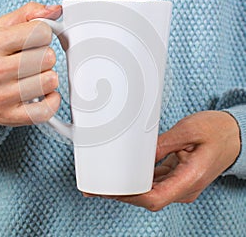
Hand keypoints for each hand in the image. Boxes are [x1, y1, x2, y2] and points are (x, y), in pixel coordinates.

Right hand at [0, 2, 61, 125]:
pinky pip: (45, 110)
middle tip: (32, 60)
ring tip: (33, 76)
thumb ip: (29, 14)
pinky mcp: (9, 116)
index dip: (43, 34)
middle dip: (44, 56)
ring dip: (47, 78)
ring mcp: (0, 97)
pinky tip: (43, 94)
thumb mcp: (0, 28)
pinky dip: (51, 101)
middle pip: (48, 57)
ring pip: (50, 81)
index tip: (35, 40)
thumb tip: (56, 11)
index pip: (41, 32)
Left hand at [84, 111, 240, 210]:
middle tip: (96, 186)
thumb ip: (164, 143)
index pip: (155, 198)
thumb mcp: (189, 130)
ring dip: (127, 188)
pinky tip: (124, 174)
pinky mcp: (177, 176)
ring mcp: (180, 183)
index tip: (109, 190)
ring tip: (104, 181)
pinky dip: (137, 181)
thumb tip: (140, 154)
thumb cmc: (217, 131)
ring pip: (149, 192)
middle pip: (148, 198)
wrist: (234, 135)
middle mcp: (184, 187)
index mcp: (190, 178)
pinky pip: (154, 182)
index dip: (129, 197)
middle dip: (121, 194)